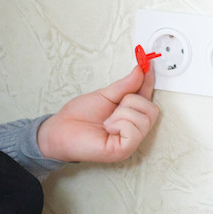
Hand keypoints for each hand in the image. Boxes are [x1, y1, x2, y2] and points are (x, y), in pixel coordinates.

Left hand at [37, 67, 160, 162]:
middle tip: (114, 108)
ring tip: (107, 121)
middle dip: (131, 101)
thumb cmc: (79, 116)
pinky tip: (107, 128)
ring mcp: (130, 141)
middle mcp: (133, 128)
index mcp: (129, 113)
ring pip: (144, 119)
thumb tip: (140, 71)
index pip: (146, 96)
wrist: (61, 130)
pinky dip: (119, 124)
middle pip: (152, 109)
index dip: (149, 80)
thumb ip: (125, 85)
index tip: (148, 63)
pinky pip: (134, 131)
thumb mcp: (104, 95)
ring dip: (122, 114)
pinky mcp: (124, 150)